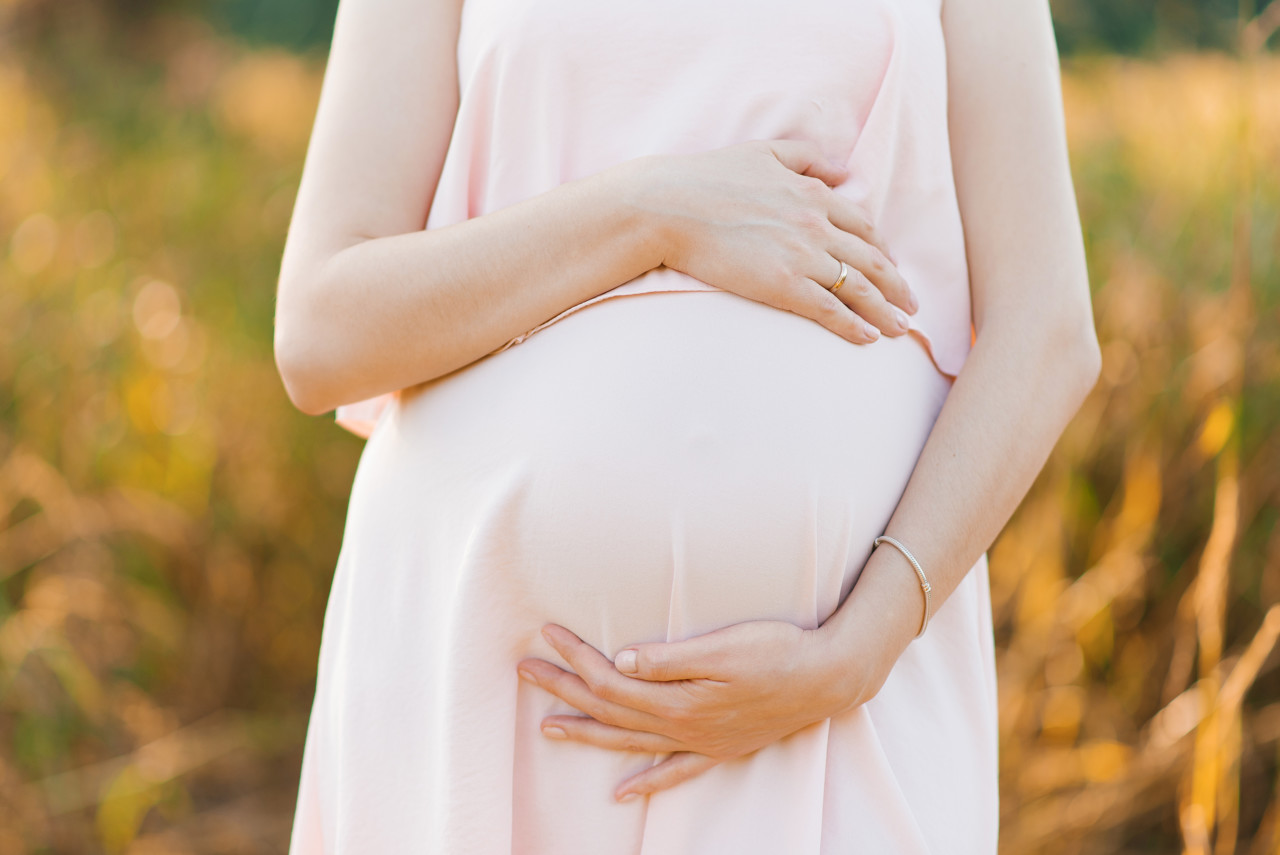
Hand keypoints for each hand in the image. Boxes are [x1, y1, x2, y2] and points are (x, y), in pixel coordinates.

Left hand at [516, 620, 873, 801]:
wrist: (828, 679)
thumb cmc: (778, 652)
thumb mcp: (723, 647)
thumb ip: (669, 659)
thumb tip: (620, 661)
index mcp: (677, 699)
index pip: (610, 679)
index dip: (575, 657)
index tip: (547, 634)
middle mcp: (682, 727)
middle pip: (609, 710)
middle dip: (564, 689)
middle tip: (524, 670)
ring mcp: (700, 742)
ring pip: (629, 741)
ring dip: (587, 733)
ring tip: (548, 727)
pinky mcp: (719, 747)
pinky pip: (674, 771)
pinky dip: (646, 781)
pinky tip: (623, 794)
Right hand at [631, 139, 918, 344]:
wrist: (669, 206)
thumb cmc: (707, 178)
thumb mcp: (763, 152)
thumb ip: (807, 158)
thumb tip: (842, 171)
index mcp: (813, 193)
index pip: (862, 226)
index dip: (882, 250)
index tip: (891, 268)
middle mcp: (816, 223)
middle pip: (871, 259)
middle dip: (896, 286)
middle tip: (910, 306)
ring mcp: (801, 255)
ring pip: (858, 287)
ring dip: (884, 311)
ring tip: (899, 329)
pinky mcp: (783, 284)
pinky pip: (829, 309)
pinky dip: (853, 325)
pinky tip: (868, 338)